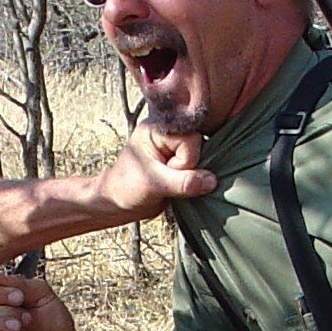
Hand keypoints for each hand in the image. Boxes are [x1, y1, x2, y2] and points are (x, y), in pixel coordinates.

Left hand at [96, 122, 214, 213]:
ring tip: (170, 181)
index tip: (165, 172)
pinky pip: (200, 165)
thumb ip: (184, 182)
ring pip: (203, 157)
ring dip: (191, 175)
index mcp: (157, 128)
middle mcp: (168, 132)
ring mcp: (175, 145)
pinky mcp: (180, 158)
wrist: (119, 202)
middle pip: (200, 146)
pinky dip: (193, 178)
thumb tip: (212, 180)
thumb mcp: (155, 185)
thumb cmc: (128, 188)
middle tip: (167, 178)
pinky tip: (177, 183)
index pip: (190, 140)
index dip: (184, 162)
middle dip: (189, 169)